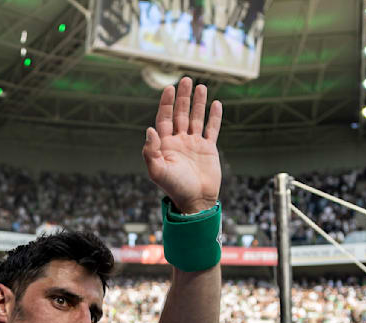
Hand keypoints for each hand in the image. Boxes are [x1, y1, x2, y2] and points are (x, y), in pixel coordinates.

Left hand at [142, 77, 222, 213]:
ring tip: (201, 86)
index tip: (169, 88)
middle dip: (183, 97)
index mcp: (165, 144)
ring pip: (196, 118)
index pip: (164, 118)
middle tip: (186, 79)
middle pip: (180, 114)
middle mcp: (179, 141)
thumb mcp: (157, 171)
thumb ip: (150, 151)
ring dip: (198, 103)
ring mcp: (194, 144)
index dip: (166, 103)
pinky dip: (214, 117)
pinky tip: (216, 104)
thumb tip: (149, 129)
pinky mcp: (208, 149)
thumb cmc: (174, 187)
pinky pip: (212, 129)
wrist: (195, 200)